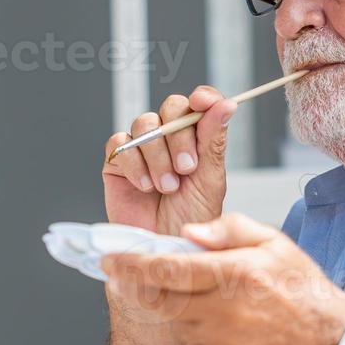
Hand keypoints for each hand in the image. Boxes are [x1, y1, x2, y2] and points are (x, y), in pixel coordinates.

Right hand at [102, 86, 236, 237]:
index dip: (202, 97)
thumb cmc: (190, 219)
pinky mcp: (117, 161)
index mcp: (197, 138)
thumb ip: (213, 139)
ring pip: (145, 124)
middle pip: (170, 108)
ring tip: (166, 187)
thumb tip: (226, 104)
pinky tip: (144, 185)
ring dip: (157, 156)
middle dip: (178, 137)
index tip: (203, 101)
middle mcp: (169, 139)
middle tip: (186, 168)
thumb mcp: (209, 179)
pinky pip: (120, 143)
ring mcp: (142, 148)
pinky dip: (133, 163)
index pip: (200, 103)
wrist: (163, 247)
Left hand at [102, 213, 344, 344]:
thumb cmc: (300, 286)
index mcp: (233, 274)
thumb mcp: (273, 242)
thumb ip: (228, 229)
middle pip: (160, 300)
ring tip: (210, 299)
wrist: (328, 342)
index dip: (133, 265)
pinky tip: (226, 324)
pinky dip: (197, 332)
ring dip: (178, 308)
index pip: (168, 268)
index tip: (109, 260)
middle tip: (130, 277)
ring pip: (177, 322)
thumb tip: (188, 232)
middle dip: (140, 288)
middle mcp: (223, 311)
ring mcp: (222, 344)